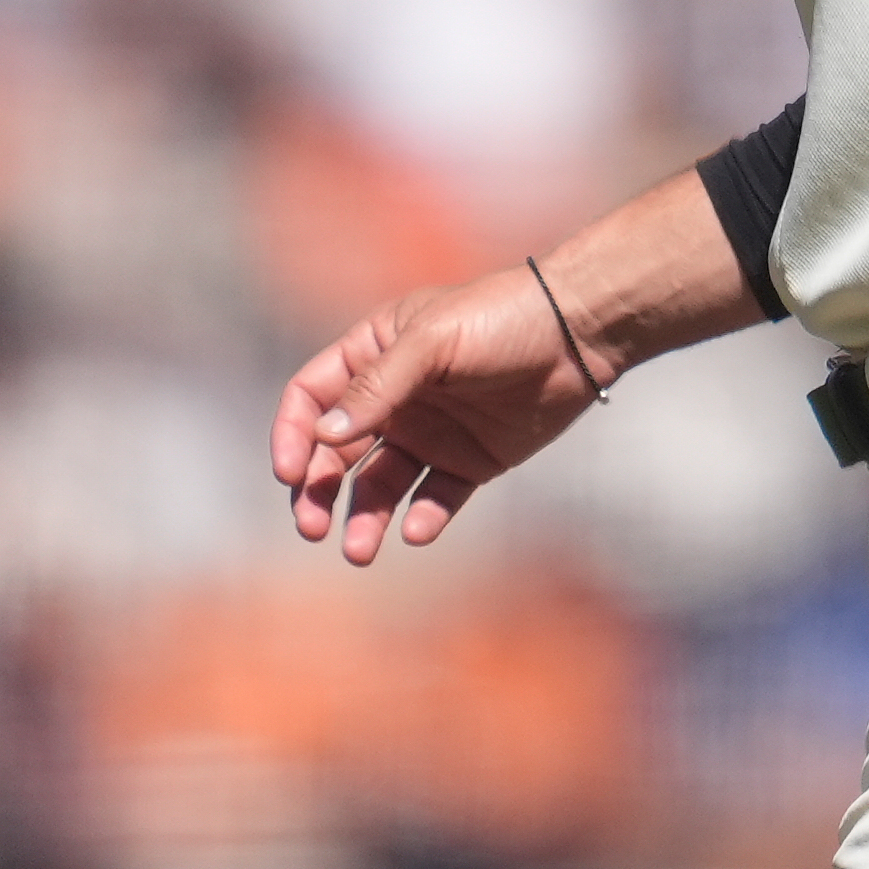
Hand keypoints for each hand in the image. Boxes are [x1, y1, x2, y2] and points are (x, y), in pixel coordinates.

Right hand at [268, 264, 598, 563]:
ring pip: (381, 484)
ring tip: (359, 551)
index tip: (290, 472)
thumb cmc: (501, 318)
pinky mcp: (470, 461)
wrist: (578, 333)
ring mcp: (431, 432)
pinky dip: (423, 518)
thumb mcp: (433, 341)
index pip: (311, 398)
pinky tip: (418, 530)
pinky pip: (435, 497)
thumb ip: (378, 387)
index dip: (292, 435)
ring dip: (365, 517)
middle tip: (311, 528)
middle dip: (317, 491)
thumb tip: (322, 435)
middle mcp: (395, 397)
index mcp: (373, 353)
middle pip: (336, 452)